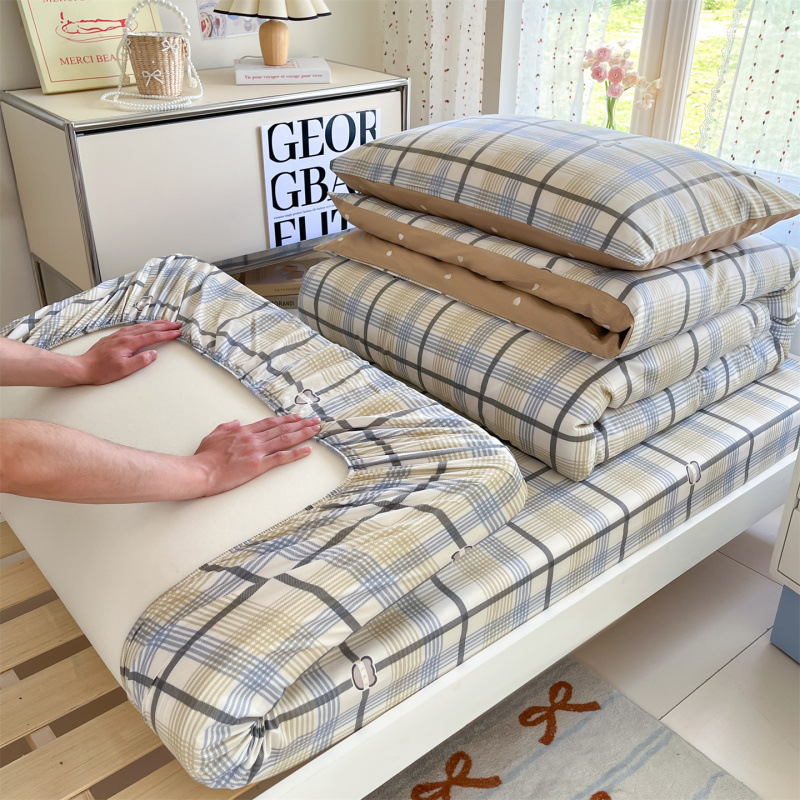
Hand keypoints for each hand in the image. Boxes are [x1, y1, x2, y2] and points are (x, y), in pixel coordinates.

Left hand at [76, 321, 181, 384]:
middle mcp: (125, 336)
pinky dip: (144, 325)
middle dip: (164, 325)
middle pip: (149, 328)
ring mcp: (119, 335)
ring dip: (155, 323)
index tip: (177, 332)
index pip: (152, 336)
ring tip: (166, 322)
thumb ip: (140, 361)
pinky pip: (133, 327)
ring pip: (141, 326)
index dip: (166, 334)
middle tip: (177, 324)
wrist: (83, 367)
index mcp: (129, 343)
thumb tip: (153, 354)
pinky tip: (146, 326)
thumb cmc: (102, 371)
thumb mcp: (124, 370)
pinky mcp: (114, 337)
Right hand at [192, 414, 320, 496]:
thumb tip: (235, 422)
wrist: (201, 472)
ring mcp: (257, 451)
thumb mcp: (213, 436)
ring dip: (303, 433)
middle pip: (282, 428)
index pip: (269, 423)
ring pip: (285, 439)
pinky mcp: (258, 465)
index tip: (297, 417)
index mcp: (243, 432)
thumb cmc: (205, 458)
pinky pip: (281, 458)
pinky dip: (295, 453)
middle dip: (301, 424)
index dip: (285, 419)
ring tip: (315, 430)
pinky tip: (307, 450)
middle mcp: (253, 439)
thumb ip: (226, 427)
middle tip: (314, 421)